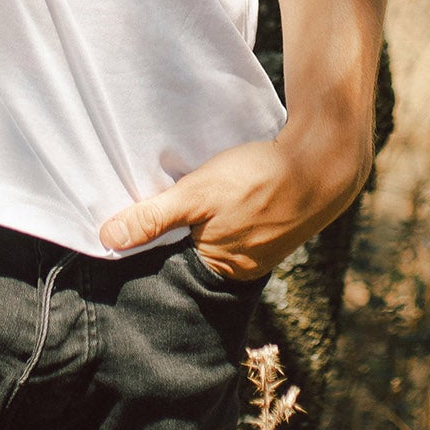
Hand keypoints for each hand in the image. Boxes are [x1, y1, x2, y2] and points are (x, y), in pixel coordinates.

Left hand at [100, 126, 368, 284]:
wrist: (322, 160)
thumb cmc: (258, 178)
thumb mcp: (198, 194)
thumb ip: (154, 217)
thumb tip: (107, 241)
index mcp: (222, 268)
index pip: (173, 266)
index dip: (152, 247)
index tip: (130, 228)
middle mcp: (243, 266)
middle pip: (195, 254)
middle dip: (177, 235)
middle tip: (156, 205)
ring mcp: (262, 248)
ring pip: (217, 237)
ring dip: (202, 220)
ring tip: (188, 197)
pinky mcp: (274, 226)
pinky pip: (239, 225)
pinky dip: (225, 212)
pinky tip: (221, 194)